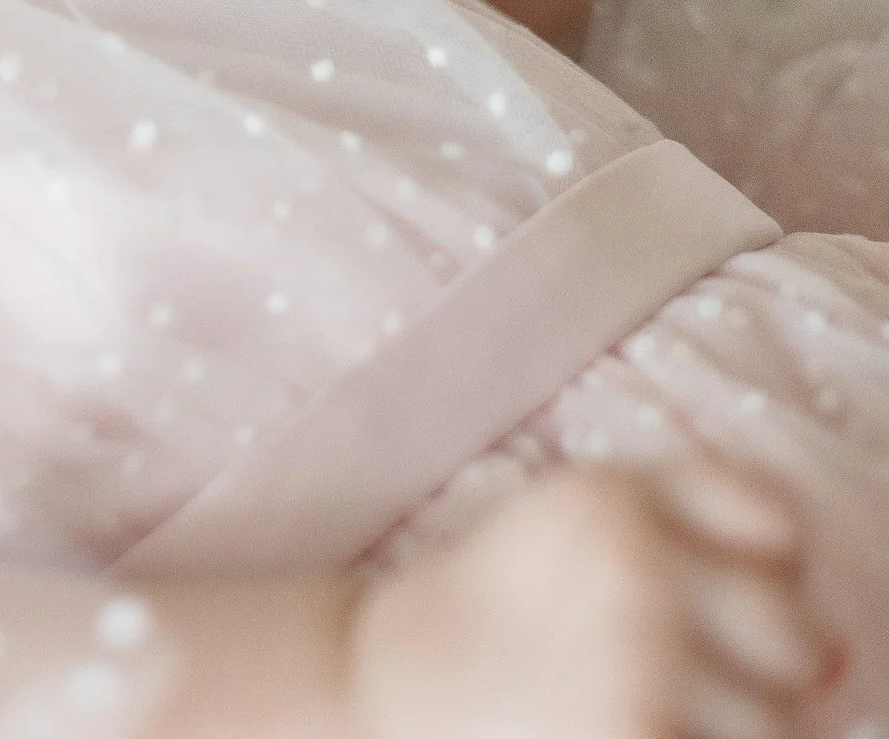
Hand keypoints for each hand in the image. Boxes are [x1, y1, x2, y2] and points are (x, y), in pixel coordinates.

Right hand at [345, 460, 843, 738]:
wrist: (372, 695)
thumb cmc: (489, 620)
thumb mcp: (571, 529)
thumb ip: (701, 538)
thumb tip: (840, 664)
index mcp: (615, 496)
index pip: (778, 526)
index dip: (752, 575)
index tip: (683, 602)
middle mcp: (637, 565)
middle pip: (798, 635)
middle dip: (748, 675)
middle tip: (640, 678)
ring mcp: (644, 658)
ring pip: (782, 724)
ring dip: (722, 738)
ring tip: (624, 717)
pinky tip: (614, 732)